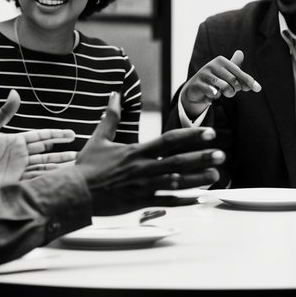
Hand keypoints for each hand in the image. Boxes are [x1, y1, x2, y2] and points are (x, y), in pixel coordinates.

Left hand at [0, 90, 75, 190]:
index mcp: (16, 140)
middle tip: (79, 151)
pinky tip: (59, 178)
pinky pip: (36, 178)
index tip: (70, 134)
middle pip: (47, 150)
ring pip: (45, 165)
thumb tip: (15, 92)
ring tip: (74, 165)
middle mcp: (21, 154)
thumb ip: (3, 114)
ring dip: (59, 164)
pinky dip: (48, 178)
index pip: (41, 136)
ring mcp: (19, 168)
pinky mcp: (16, 181)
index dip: (56, 135)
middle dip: (62, 151)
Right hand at [75, 93, 224, 214]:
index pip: (169, 140)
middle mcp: (143, 168)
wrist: (75, 192)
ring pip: (176, 182)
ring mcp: (143, 187)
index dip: (191, 136)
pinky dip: (183, 201)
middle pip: (178, 161)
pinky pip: (166, 202)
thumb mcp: (99, 138)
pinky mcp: (140, 202)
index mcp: (136, 151)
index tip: (208, 132)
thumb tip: (115, 94)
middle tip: (221, 154)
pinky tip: (198, 199)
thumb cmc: (87, 166)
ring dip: (197, 179)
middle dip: (201, 157)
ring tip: (216, 175)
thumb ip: (111, 117)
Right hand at [180, 49, 261, 119]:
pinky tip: (211, 97)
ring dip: (227, 94)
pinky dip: (215, 98)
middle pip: (233, 81)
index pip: (239, 72)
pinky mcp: (198, 84)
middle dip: (235, 90)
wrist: (195, 88)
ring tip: (223, 94)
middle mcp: (212, 65)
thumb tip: (240, 52)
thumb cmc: (214, 79)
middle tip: (231, 92)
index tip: (258, 89)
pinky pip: (213, 93)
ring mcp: (204, 74)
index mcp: (221, 60)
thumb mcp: (226, 72)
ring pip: (224, 87)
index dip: (249, 81)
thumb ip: (236, 67)